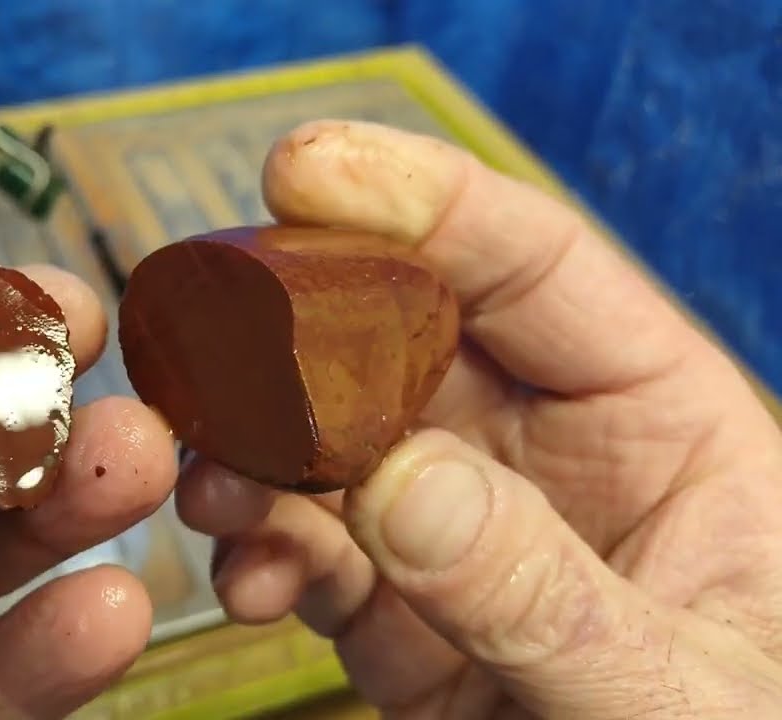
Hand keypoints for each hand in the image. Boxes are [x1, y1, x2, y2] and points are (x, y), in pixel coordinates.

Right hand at [177, 120, 781, 717]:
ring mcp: (461, 531)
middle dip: (300, 327)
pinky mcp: (400, 609)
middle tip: (213, 331)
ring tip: (209, 477)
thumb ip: (544, 595)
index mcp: (658, 420)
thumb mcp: (679, 690)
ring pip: (333, 445)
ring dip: (255, 447)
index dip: (422, 202)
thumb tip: (399, 482)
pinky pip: (311, 551)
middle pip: (404, 339)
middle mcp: (547, 455)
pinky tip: (247, 576)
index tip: (305, 172)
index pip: (534, 267)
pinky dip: (259, 553)